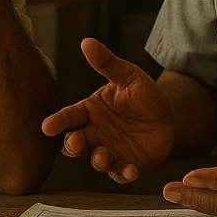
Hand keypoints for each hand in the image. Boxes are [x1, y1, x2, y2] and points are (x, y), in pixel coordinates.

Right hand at [41, 38, 174, 183]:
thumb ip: (108, 63)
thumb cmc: (144, 94)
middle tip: (75, 141)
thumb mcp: (128, 76)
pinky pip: (121, 173)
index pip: (69, 116)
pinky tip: (131, 170)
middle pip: (75, 143)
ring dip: (96, 160)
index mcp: (91, 111)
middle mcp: (95, 133)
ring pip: (95, 160)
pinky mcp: (127, 165)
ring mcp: (110, 151)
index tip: (47, 127)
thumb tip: (87, 42)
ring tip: (102, 155)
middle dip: (72, 145)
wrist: (169, 115)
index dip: (58, 122)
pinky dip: (124, 174)